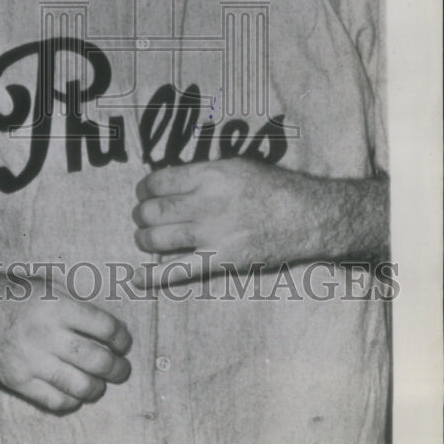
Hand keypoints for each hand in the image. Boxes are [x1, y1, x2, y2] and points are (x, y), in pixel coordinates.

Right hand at [0, 275, 131, 413]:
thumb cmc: (13, 293)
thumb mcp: (47, 285)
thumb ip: (75, 305)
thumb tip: (108, 328)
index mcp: (57, 305)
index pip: (104, 327)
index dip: (121, 338)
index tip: (124, 343)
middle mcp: (46, 333)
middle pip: (97, 360)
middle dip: (117, 368)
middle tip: (121, 369)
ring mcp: (31, 360)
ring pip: (80, 385)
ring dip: (98, 388)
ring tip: (100, 384)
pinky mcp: (18, 381)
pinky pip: (55, 401)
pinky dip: (72, 401)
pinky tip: (75, 393)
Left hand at [132, 159, 315, 286]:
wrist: (307, 216)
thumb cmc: (273, 187)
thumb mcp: (235, 165)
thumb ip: (202, 173)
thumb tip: (171, 181)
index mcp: (208, 175)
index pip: (159, 181)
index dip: (144, 188)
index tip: (143, 192)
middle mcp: (206, 203)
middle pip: (155, 210)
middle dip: (141, 214)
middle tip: (141, 216)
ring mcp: (212, 234)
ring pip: (159, 238)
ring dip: (144, 238)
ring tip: (144, 237)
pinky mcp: (221, 260)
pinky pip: (179, 270)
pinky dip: (153, 276)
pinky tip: (135, 277)